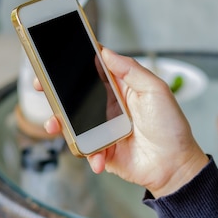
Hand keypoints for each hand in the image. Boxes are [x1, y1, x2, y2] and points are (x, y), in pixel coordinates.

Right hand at [34, 47, 208, 196]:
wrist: (175, 165)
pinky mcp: (102, 151)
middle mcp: (108, 106)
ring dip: (60, 124)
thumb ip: (131, 70)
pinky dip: (88, 154)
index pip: (93, 70)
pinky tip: (98, 158)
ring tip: (54, 125)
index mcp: (121, 88)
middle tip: (41, 86)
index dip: (74, 63)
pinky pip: (84, 149)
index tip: (54, 58)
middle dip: (55, 91)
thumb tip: (106, 52)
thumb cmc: (171, 126)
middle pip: (75, 95)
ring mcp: (103, 129)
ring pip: (72, 123)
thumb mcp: (156, 90)